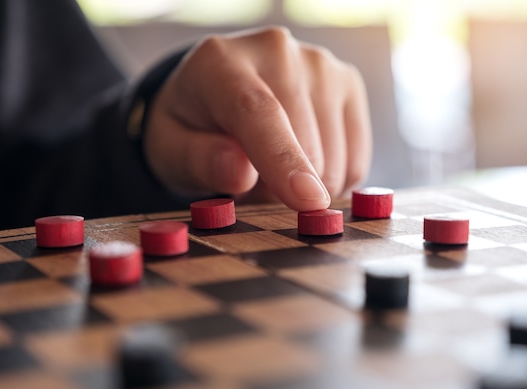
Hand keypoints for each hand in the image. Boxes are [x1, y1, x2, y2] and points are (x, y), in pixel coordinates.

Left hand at [143, 26, 371, 211]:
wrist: (217, 96)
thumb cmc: (191, 127)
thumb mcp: (172, 149)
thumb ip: (199, 160)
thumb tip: (240, 174)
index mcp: (222, 62)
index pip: (259, 112)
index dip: (283, 159)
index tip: (307, 200)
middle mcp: (278, 50)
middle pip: (304, 145)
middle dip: (278, 188)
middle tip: (247, 182)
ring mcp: (320, 64)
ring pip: (334, 159)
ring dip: (303, 185)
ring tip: (271, 169)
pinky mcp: (348, 83)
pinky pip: (354, 160)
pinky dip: (330, 180)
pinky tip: (303, 165)